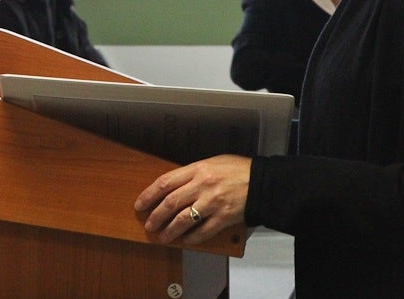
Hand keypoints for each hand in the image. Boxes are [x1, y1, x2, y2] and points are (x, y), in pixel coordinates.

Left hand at [134, 154, 251, 245]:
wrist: (262, 182)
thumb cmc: (237, 170)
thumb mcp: (212, 162)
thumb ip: (192, 174)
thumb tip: (172, 187)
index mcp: (198, 169)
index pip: (165, 183)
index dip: (149, 195)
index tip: (140, 204)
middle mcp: (203, 186)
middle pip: (171, 203)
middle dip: (156, 216)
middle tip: (149, 224)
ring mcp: (213, 203)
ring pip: (183, 220)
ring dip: (170, 231)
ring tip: (163, 237)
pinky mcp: (223, 218)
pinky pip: (202, 231)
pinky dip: (192, 238)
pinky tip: (185, 241)